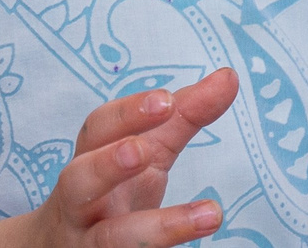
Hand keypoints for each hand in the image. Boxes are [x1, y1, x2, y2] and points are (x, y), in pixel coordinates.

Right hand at [0, 68, 239, 247]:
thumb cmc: (109, 192)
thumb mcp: (146, 152)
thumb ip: (183, 116)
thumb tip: (229, 77)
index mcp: (88, 162)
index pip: (97, 131)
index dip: (127, 114)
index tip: (167, 100)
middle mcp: (79, 206)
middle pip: (79, 182)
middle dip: (106, 165)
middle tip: (141, 152)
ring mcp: (86, 244)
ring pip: (109, 239)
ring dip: (159, 229)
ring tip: (212, 214)